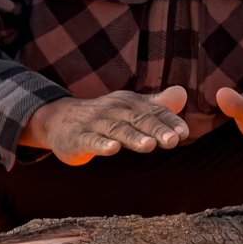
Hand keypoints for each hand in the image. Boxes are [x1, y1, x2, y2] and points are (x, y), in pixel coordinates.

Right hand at [20, 86, 188, 165]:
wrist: (59, 120)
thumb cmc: (103, 117)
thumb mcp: (130, 108)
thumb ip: (158, 105)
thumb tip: (182, 94)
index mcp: (129, 103)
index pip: (153, 111)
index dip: (169, 121)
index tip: (184, 132)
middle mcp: (114, 110)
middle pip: (138, 119)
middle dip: (156, 129)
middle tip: (173, 140)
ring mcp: (95, 123)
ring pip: (117, 130)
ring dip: (133, 137)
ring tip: (150, 145)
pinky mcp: (79, 137)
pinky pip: (91, 140)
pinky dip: (101, 144)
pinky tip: (112, 149)